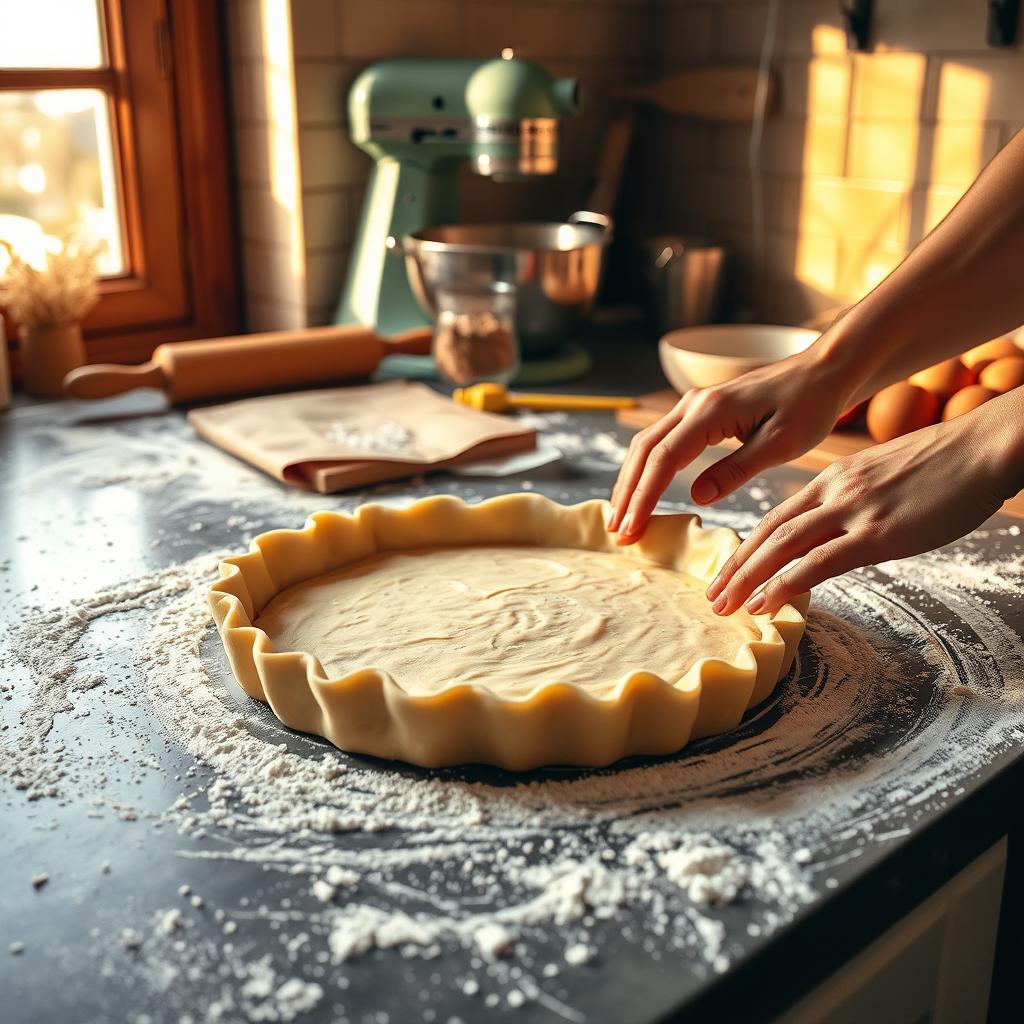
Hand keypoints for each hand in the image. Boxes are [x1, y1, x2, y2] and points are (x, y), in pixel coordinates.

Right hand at [609, 347, 854, 541]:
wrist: (822, 371)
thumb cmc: (810, 405)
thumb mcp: (781, 444)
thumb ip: (737, 471)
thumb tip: (697, 497)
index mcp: (711, 412)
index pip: (664, 459)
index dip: (643, 496)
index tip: (633, 528)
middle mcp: (693, 404)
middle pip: (644, 451)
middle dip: (627, 493)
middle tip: (618, 533)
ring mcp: (692, 405)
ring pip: (646, 444)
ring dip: (630, 482)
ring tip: (621, 518)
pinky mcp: (698, 411)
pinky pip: (660, 441)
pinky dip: (644, 468)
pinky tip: (641, 490)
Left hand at [706, 398, 1022, 616]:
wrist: (984, 447)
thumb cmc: (945, 465)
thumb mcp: (885, 480)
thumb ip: (856, 504)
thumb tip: (842, 533)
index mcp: (833, 479)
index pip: (776, 517)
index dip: (747, 547)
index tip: (728, 572)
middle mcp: (834, 492)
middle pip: (769, 532)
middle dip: (736, 567)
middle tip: (712, 597)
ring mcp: (854, 510)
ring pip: (782, 546)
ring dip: (748, 579)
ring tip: (726, 606)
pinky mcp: (878, 532)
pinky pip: (819, 561)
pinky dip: (785, 583)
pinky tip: (766, 603)